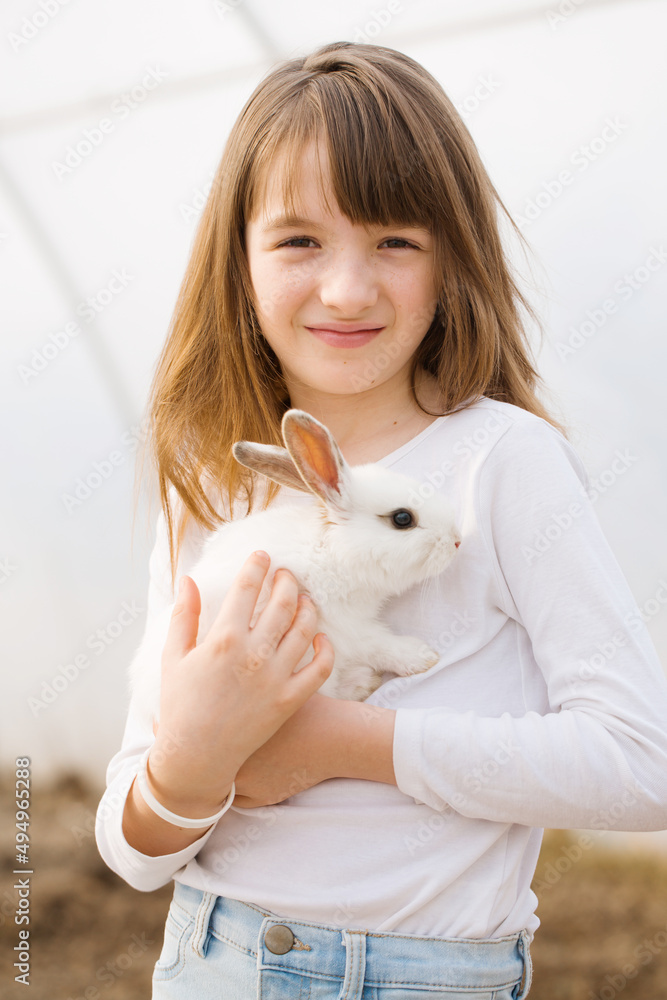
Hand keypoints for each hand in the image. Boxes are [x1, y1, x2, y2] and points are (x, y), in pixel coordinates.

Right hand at [148, 551, 334, 816]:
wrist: (196, 757)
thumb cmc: (180, 705)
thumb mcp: (173, 657)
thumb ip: (183, 615)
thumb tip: (187, 578)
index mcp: (223, 640)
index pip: (247, 589)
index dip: (256, 566)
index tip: (262, 555)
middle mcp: (253, 654)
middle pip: (282, 603)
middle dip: (287, 580)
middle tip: (286, 573)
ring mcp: (275, 678)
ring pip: (304, 629)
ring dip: (308, 607)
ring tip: (305, 598)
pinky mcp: (290, 700)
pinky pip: (319, 669)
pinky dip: (325, 649)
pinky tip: (321, 637)